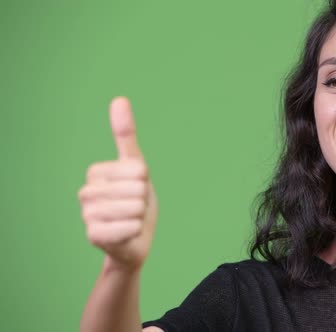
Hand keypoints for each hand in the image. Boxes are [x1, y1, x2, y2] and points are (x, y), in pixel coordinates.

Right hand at [78, 97, 157, 271]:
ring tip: (130, 220)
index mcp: (96, 172)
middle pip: (138, 189)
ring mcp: (87, 215)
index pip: (139, 169)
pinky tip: (126, 234)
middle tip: (134, 209)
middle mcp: (86, 192)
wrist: (134, 241)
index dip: (145, 181)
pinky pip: (129, 227)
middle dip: (144, 201)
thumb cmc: (136, 201)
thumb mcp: (136, 167)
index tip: (136, 189)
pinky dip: (136, 231)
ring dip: (141, 217)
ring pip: (135, 208)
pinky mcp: (93, 235)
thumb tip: (119, 98)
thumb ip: (126, 135)